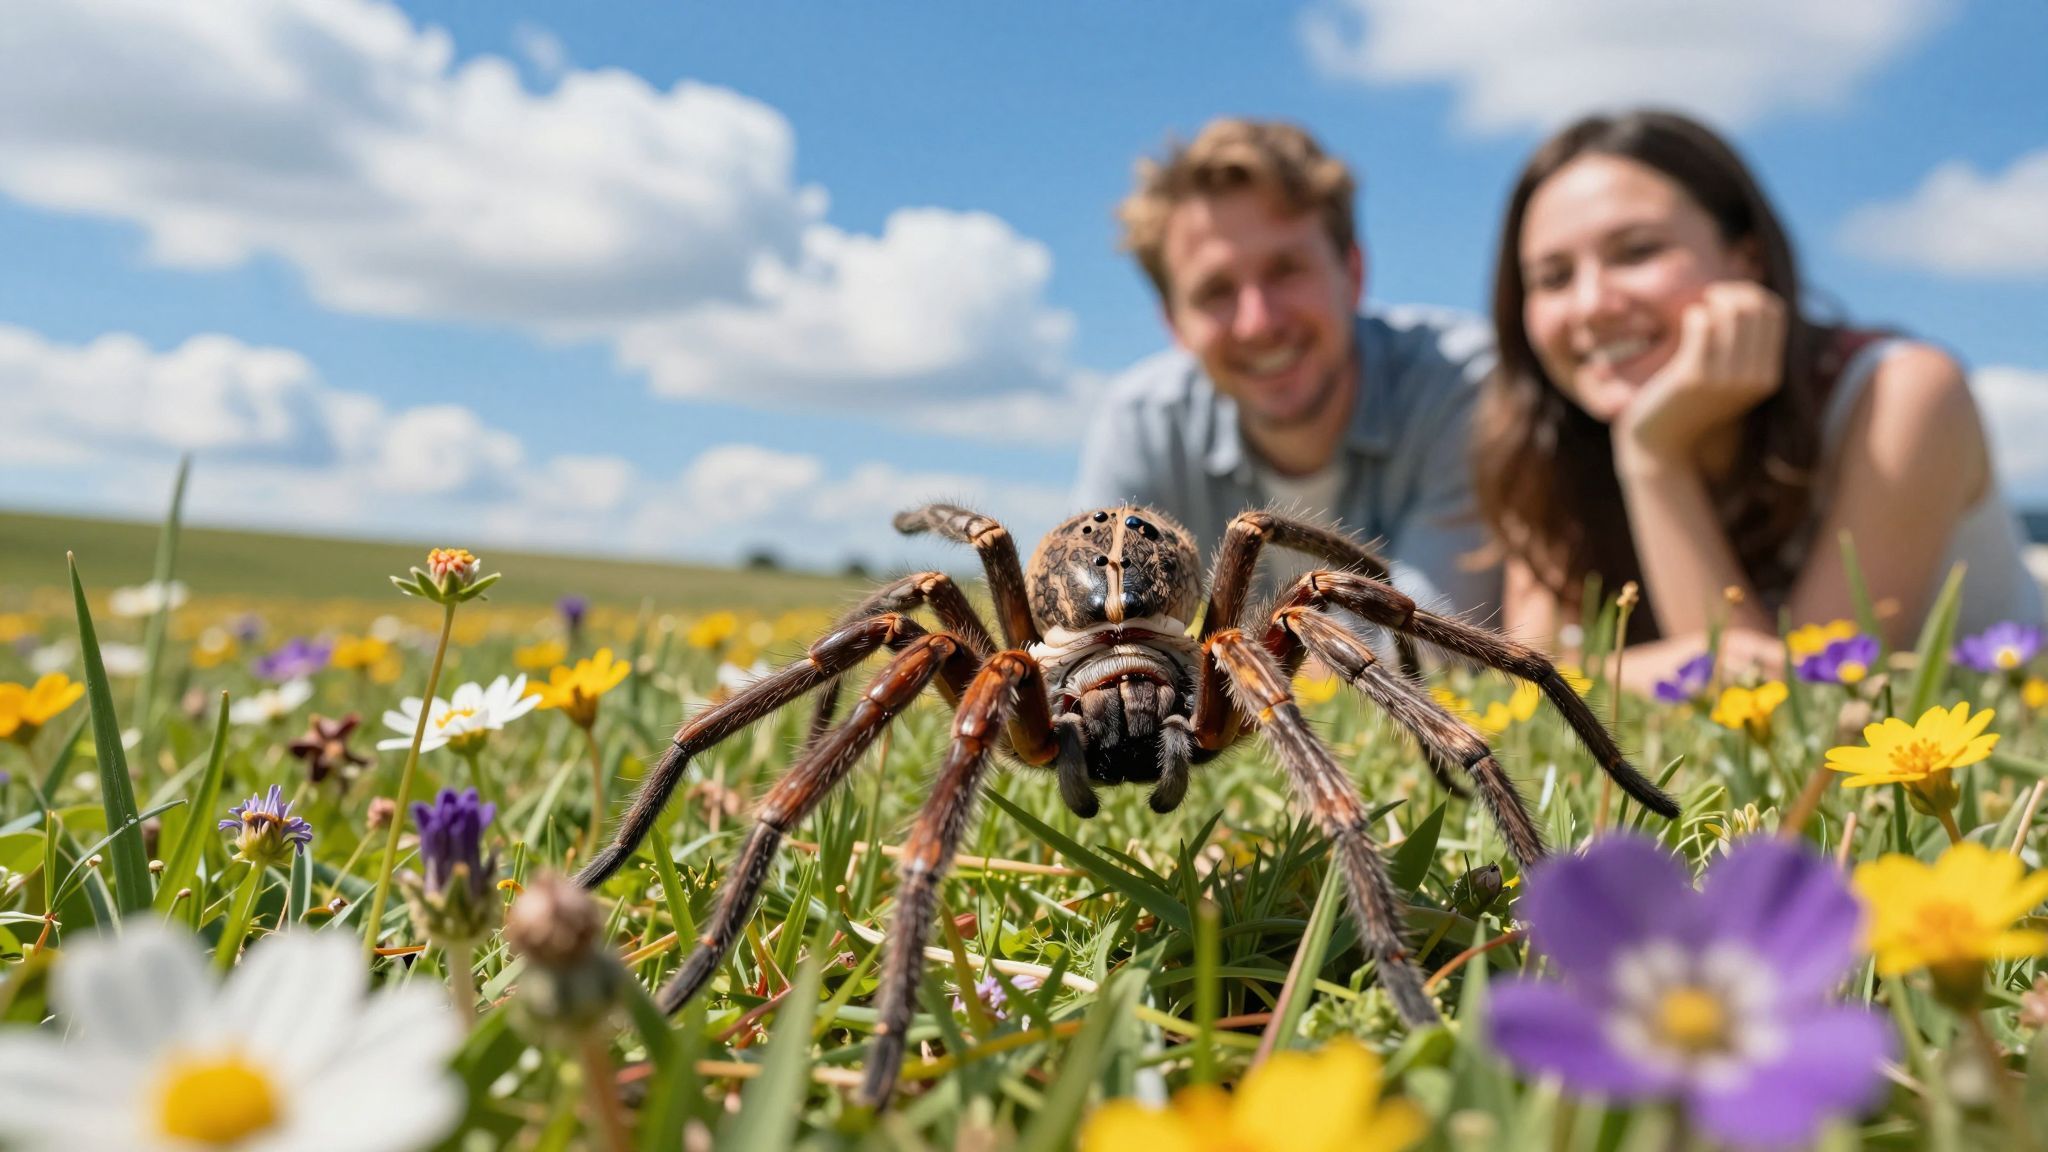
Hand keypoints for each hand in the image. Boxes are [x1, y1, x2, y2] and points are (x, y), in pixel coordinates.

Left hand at [1615, 281, 1786, 465]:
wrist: (1662, 442)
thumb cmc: (1692, 401)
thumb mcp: (1730, 376)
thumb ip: (1746, 346)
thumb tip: (1750, 297)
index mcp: (1769, 376)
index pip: (1775, 312)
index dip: (1751, 293)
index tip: (1727, 298)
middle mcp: (1754, 378)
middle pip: (1755, 308)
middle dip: (1731, 292)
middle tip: (1708, 299)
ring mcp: (1726, 378)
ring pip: (1732, 312)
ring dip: (1712, 301)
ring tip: (1697, 312)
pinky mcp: (1694, 377)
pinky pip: (1703, 325)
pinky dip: (1695, 313)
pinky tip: (1687, 319)